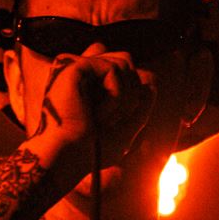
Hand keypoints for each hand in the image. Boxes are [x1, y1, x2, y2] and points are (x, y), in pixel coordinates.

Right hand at [30, 51, 155, 174]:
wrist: (67, 158)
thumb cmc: (92, 150)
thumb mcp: (126, 128)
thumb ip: (141, 104)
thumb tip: (151, 79)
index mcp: (85, 82)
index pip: (120, 64)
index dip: (131, 87)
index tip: (114, 120)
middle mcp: (79, 70)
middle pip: (126, 60)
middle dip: (131, 93)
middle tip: (110, 122)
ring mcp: (75, 66)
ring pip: (124, 62)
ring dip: (124, 96)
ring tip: (104, 119)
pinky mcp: (74, 66)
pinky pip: (114, 68)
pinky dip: (116, 95)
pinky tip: (98, 115)